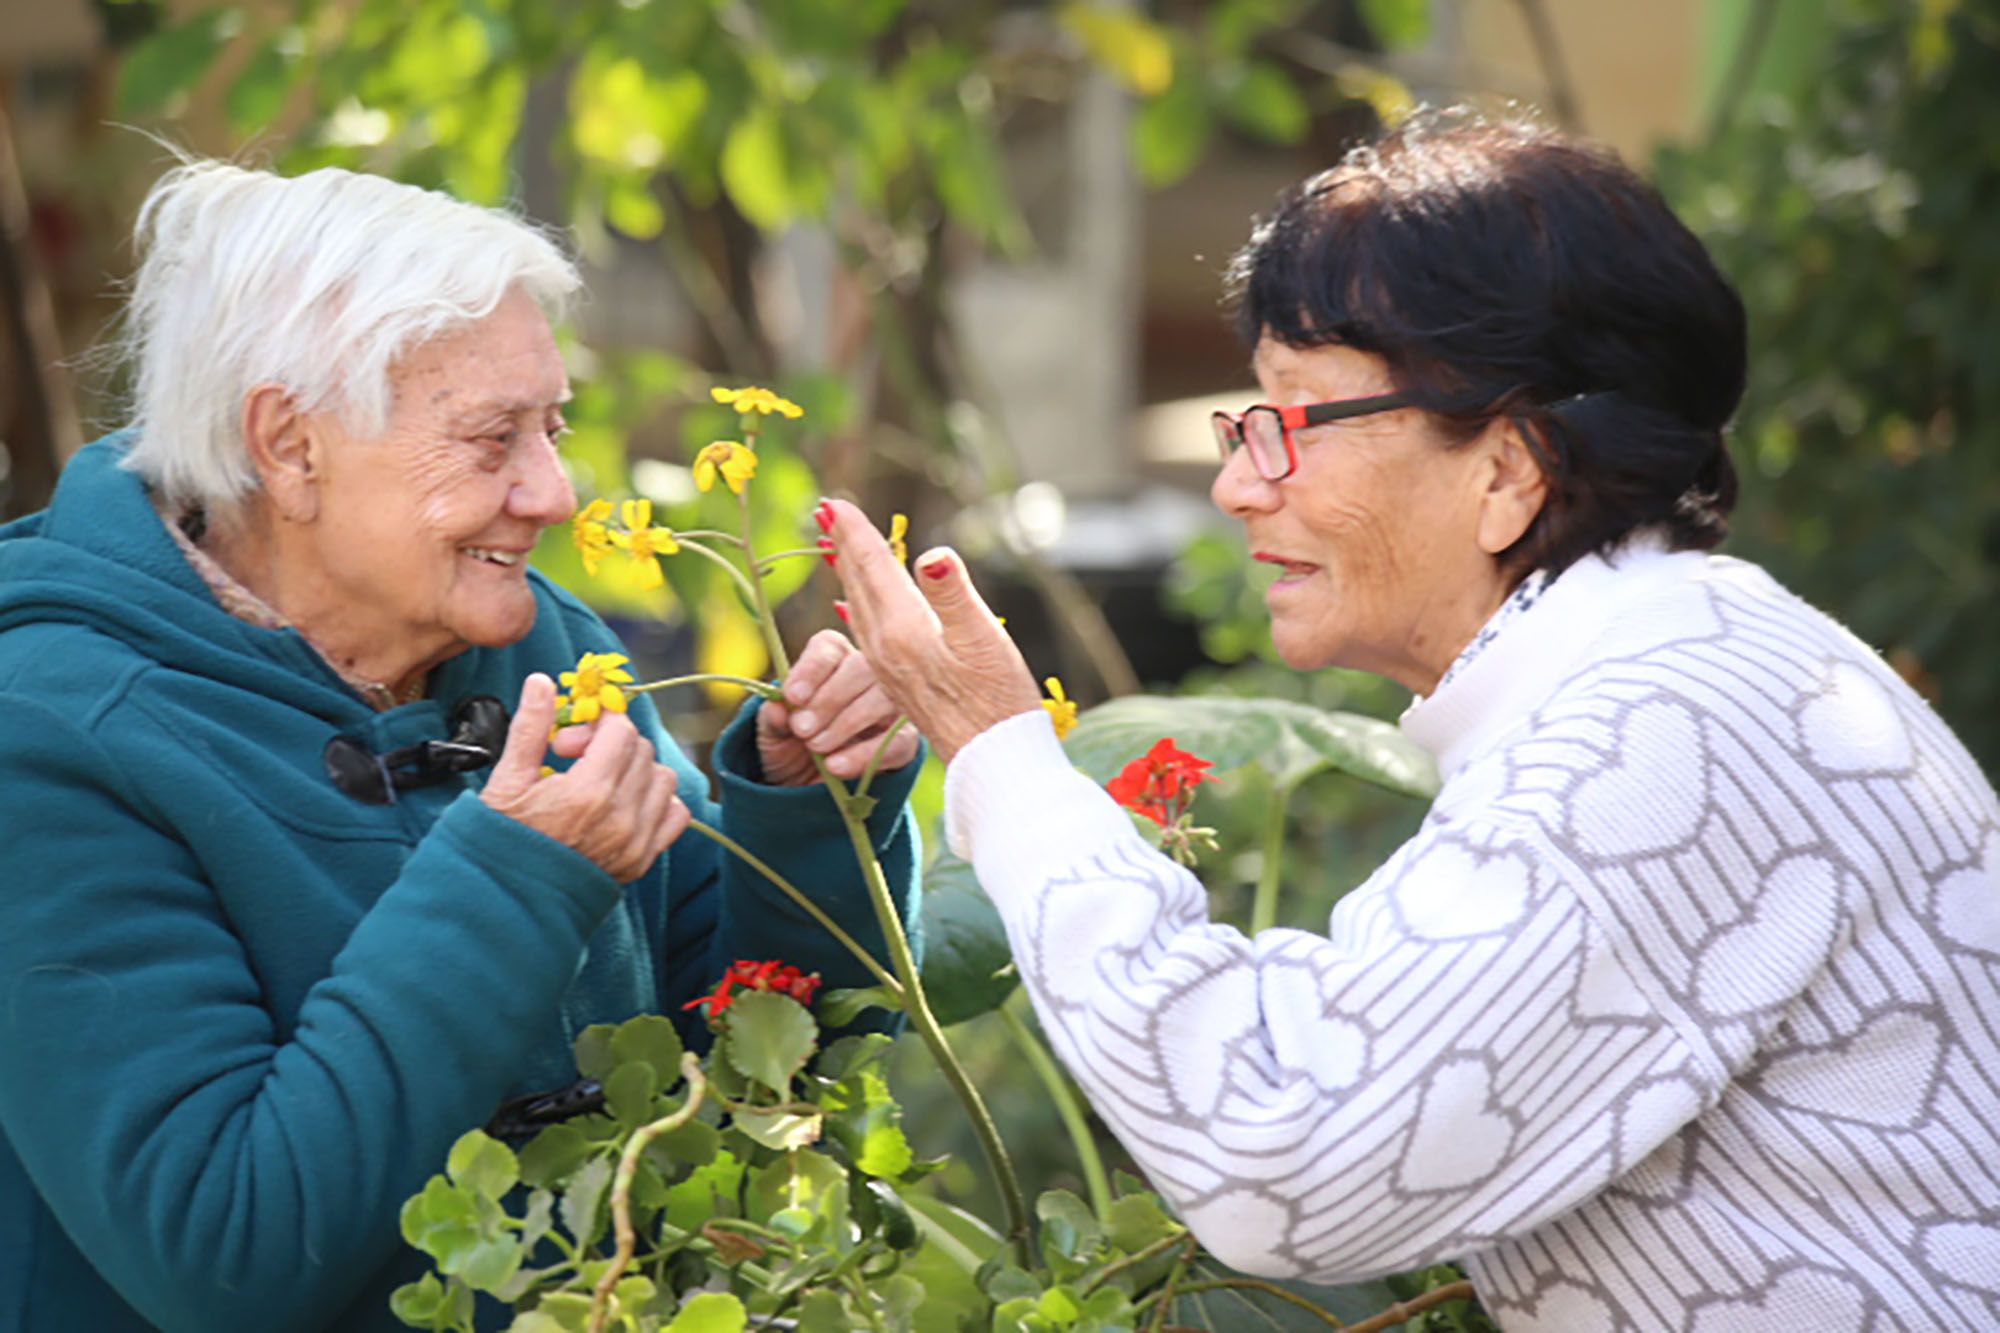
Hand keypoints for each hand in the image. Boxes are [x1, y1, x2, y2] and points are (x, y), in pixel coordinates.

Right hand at [481, 674, 690, 880]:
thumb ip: (530, 727)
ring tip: (601, 781)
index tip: (572, 737)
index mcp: (587, 793)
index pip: (621, 732)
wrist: (507, 899)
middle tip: (576, 759)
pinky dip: (658, 802)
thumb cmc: (502, 838)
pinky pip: (676, 816)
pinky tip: (625, 804)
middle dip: (613, 744)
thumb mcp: (507, 780)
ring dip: (637, 770)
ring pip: (663, 779)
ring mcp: (636, 842)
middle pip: (642, 751)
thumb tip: (542, 681)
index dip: (598, 723)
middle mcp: (620, 818)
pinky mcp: (642, 860)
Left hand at [757, 628, 920, 784]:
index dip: (812, 669)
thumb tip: (779, 708)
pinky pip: (897, 742)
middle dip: (830, 699)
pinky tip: (835, 766)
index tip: (794, 697)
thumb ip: (773, 717)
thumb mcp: (771, 733)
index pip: (829, 647)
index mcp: (830, 661)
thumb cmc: (788, 746)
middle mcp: (866, 676)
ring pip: (885, 698)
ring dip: (847, 723)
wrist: (804, 788)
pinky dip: (864, 755)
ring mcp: (890, 707)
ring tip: (816, 747)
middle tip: (803, 729)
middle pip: (863, 667)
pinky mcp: (904, 741)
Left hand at [820, 498, 1041, 762]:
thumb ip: (952, 594)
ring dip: (848, 574)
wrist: (992, 761)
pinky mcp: (896, 685)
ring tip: (839, 550)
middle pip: (857, 584)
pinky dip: (859, 605)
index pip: (872, 568)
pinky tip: (859, 607)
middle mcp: (885, 647)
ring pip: (857, 608)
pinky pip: (866, 632)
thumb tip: (930, 555)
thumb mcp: (982, 641)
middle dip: (843, 546)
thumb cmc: (998, 701)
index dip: (856, 531)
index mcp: (902, 629)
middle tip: (825, 512)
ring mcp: (887, 668)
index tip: (834, 501)